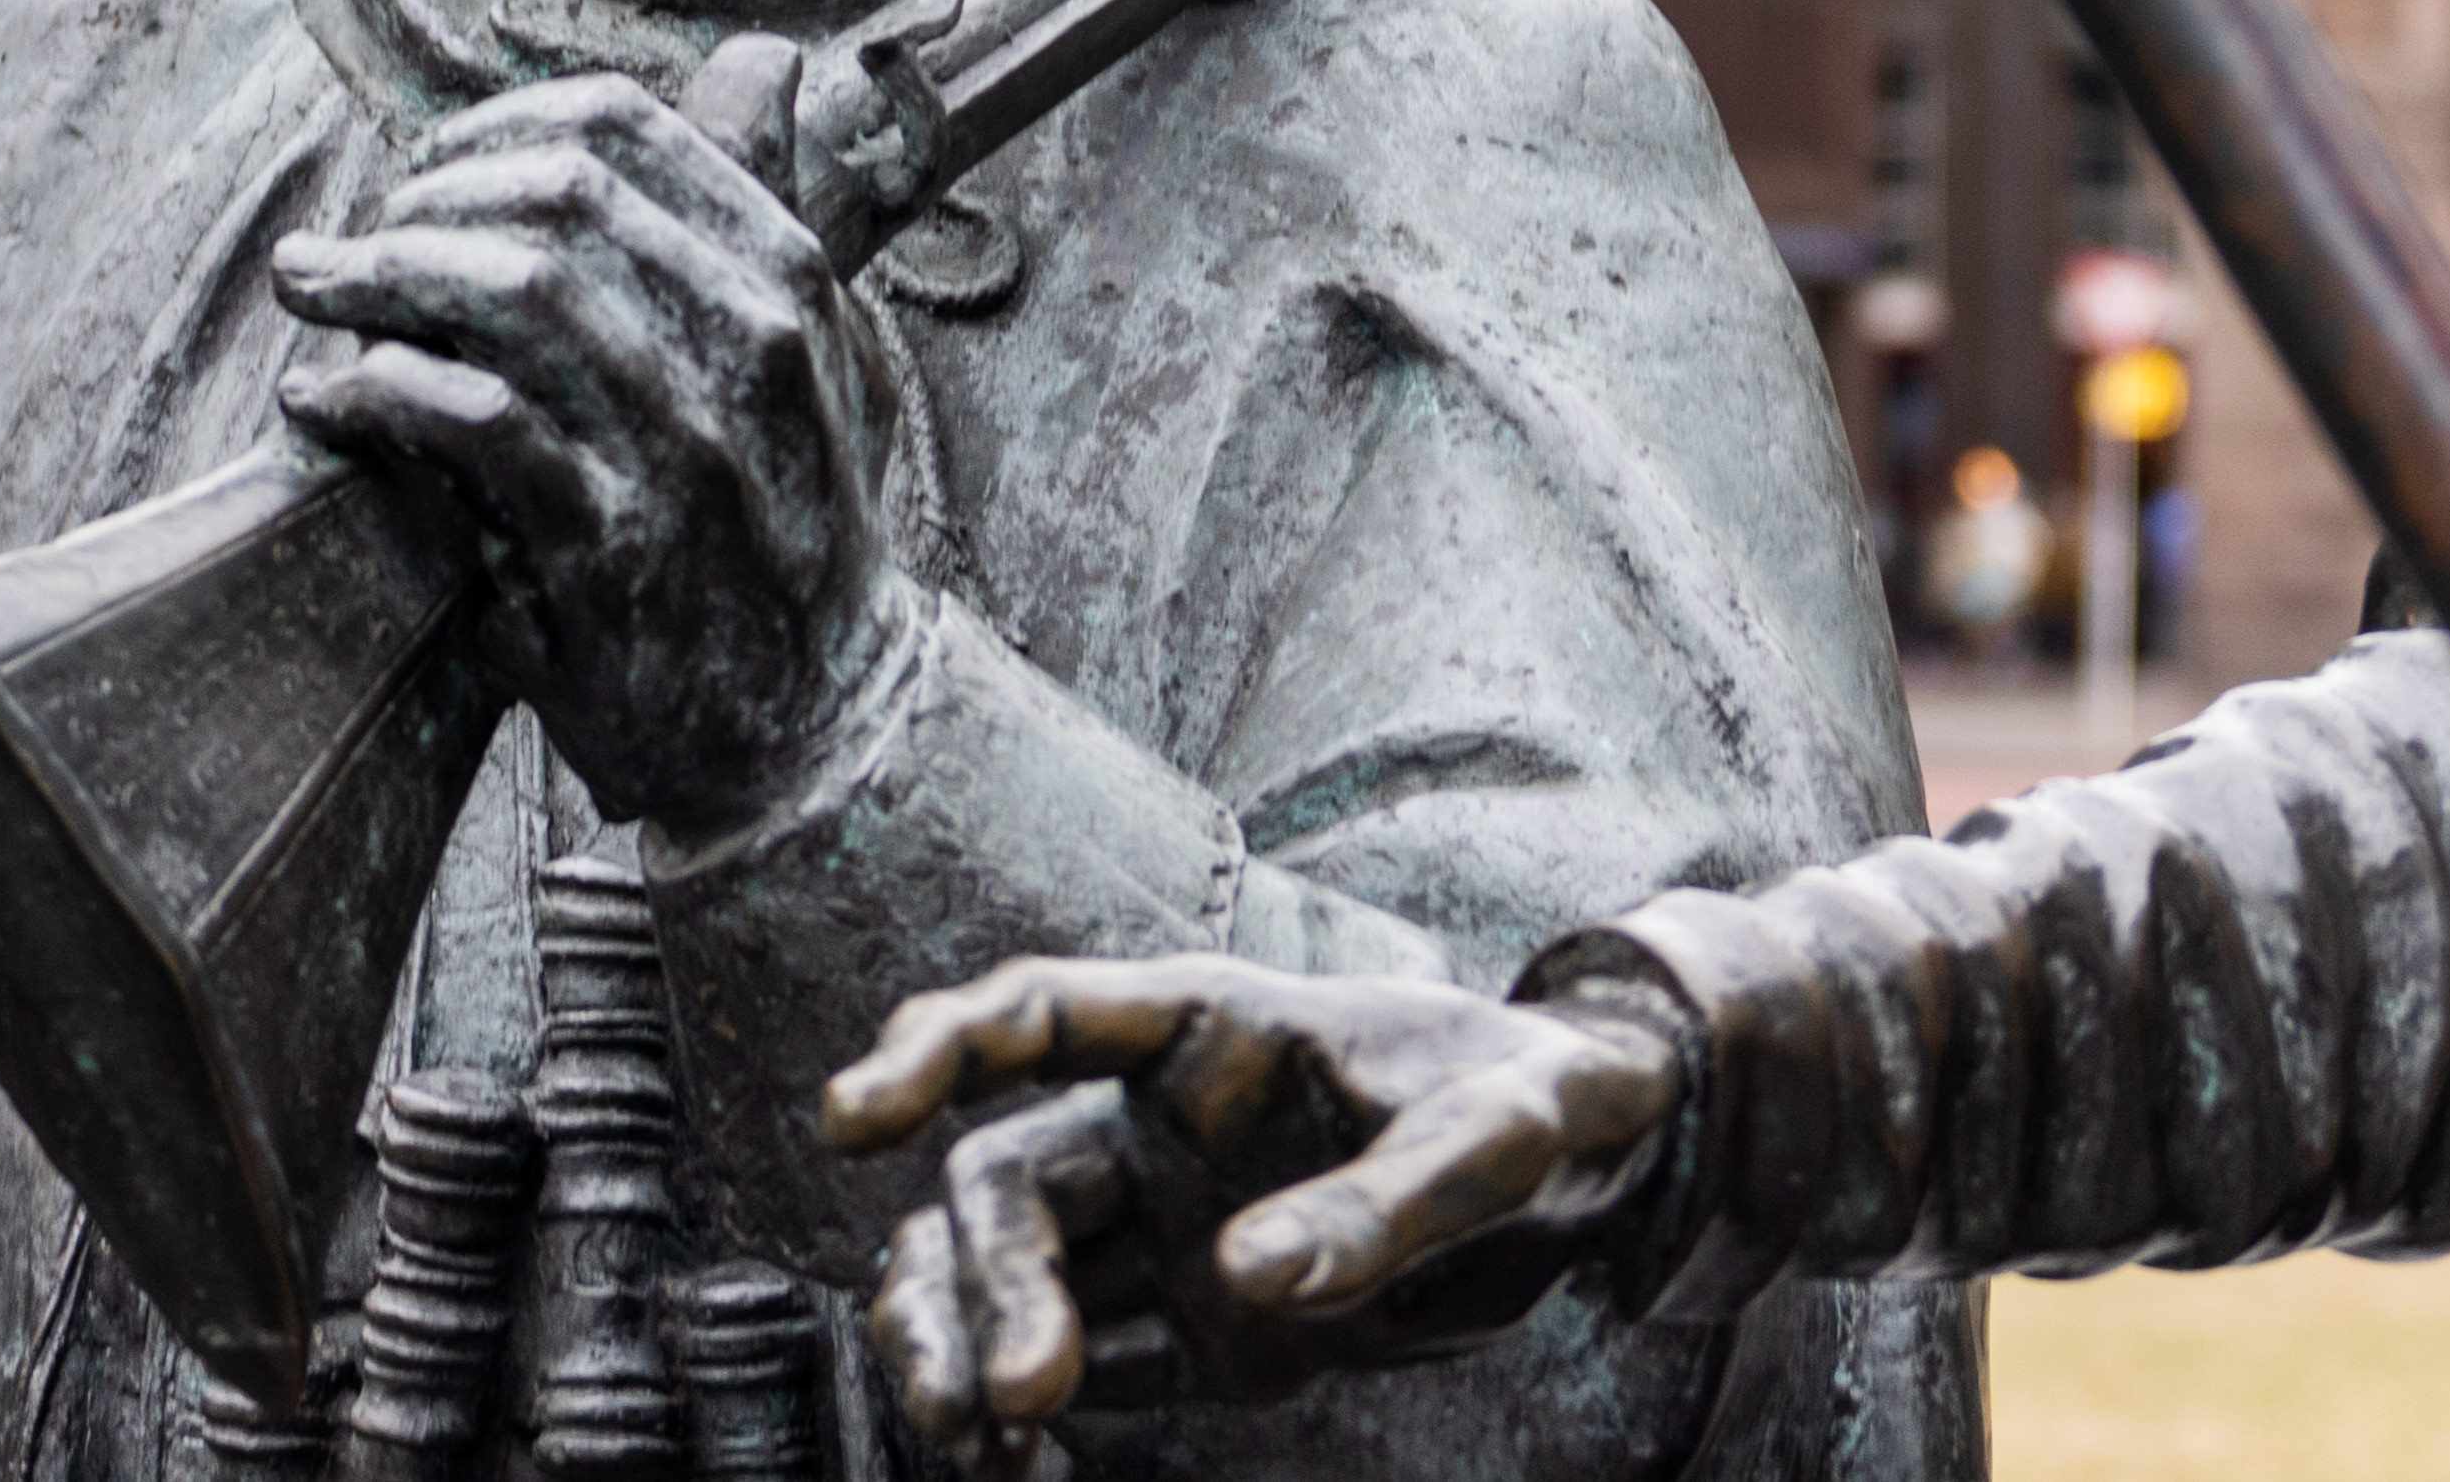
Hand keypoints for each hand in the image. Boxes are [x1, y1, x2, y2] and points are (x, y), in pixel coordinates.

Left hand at [273, 71, 899, 832]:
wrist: (819, 730)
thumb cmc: (783, 525)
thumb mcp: (811, 357)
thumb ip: (761, 211)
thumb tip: (762, 60)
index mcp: (789, 276)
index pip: (618, 128)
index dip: (488, 130)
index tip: (422, 176)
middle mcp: (755, 344)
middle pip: (550, 193)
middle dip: (417, 203)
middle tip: (341, 250)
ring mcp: (691, 446)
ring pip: (509, 290)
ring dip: (375, 280)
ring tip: (308, 299)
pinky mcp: (616, 546)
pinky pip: (474, 420)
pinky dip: (374, 391)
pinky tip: (322, 403)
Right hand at [822, 955, 1689, 1468]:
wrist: (1591, 1174)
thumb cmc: (1535, 1106)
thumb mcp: (1495, 1139)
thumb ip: (1380, 1204)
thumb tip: (1243, 1278)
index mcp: (1204, 1030)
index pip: (1035, 1013)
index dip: (937, 1052)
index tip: (858, 1120)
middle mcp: (1151, 1127)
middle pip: (1008, 1185)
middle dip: (984, 1284)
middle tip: (1017, 1394)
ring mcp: (1160, 1230)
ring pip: (999, 1273)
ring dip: (956, 1345)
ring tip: (967, 1441)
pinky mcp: (1187, 1328)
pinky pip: (1069, 1362)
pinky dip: (1016, 1413)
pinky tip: (1000, 1469)